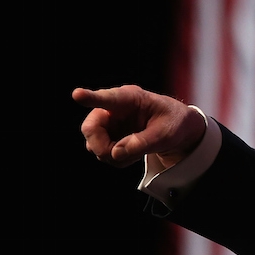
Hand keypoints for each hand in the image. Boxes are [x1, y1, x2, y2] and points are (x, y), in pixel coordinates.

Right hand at [72, 85, 205, 167]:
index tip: (77, 94)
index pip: (108, 98)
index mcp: (130, 98)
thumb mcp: (165, 133)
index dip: (91, 97)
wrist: (176, 128)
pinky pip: (101, 154)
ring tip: (137, 149)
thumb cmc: (172, 122)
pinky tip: (132, 152)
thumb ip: (143, 142)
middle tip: (119, 154)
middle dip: (101, 146)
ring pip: (93, 145)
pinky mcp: (107, 136)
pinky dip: (116, 159)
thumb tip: (116, 153)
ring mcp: (108, 123)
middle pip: (90, 128)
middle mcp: (113, 109)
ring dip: (113, 155)